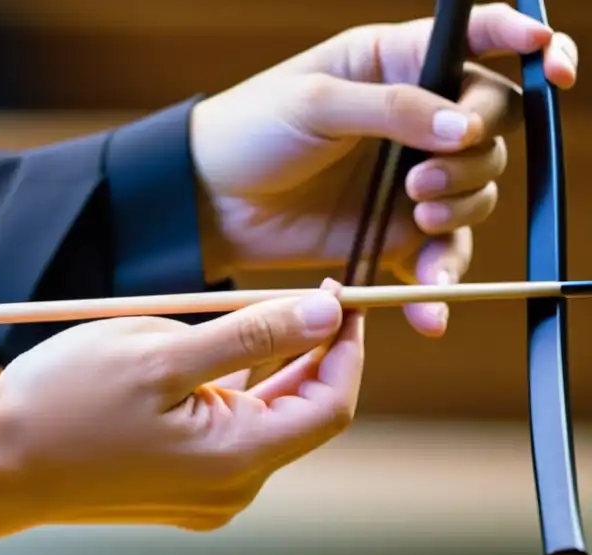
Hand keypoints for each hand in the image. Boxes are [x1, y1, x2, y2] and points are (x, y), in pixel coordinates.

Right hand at [0, 282, 363, 538]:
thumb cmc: (65, 403)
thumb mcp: (161, 352)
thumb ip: (252, 335)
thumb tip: (326, 313)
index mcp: (237, 459)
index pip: (331, 404)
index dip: (345, 348)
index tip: (339, 297)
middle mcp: (231, 489)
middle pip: (299, 415)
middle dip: (310, 354)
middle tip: (305, 296)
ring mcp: (203, 496)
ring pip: (260, 423)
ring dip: (267, 371)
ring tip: (248, 318)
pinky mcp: (176, 490)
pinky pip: (225, 438)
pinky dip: (230, 396)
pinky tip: (212, 362)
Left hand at [191, 2, 578, 336]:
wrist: (208, 201)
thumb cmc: (250, 132)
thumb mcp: (315, 103)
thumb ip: (394, 110)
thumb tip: (467, 127)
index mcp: (395, 63)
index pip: (477, 42)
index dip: (522, 43)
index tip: (552, 64)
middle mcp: (414, 118)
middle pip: (491, 128)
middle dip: (471, 155)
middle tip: (421, 181)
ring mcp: (407, 178)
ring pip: (476, 191)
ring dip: (460, 209)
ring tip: (416, 217)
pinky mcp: (390, 232)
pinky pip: (437, 256)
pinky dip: (439, 280)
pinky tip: (430, 306)